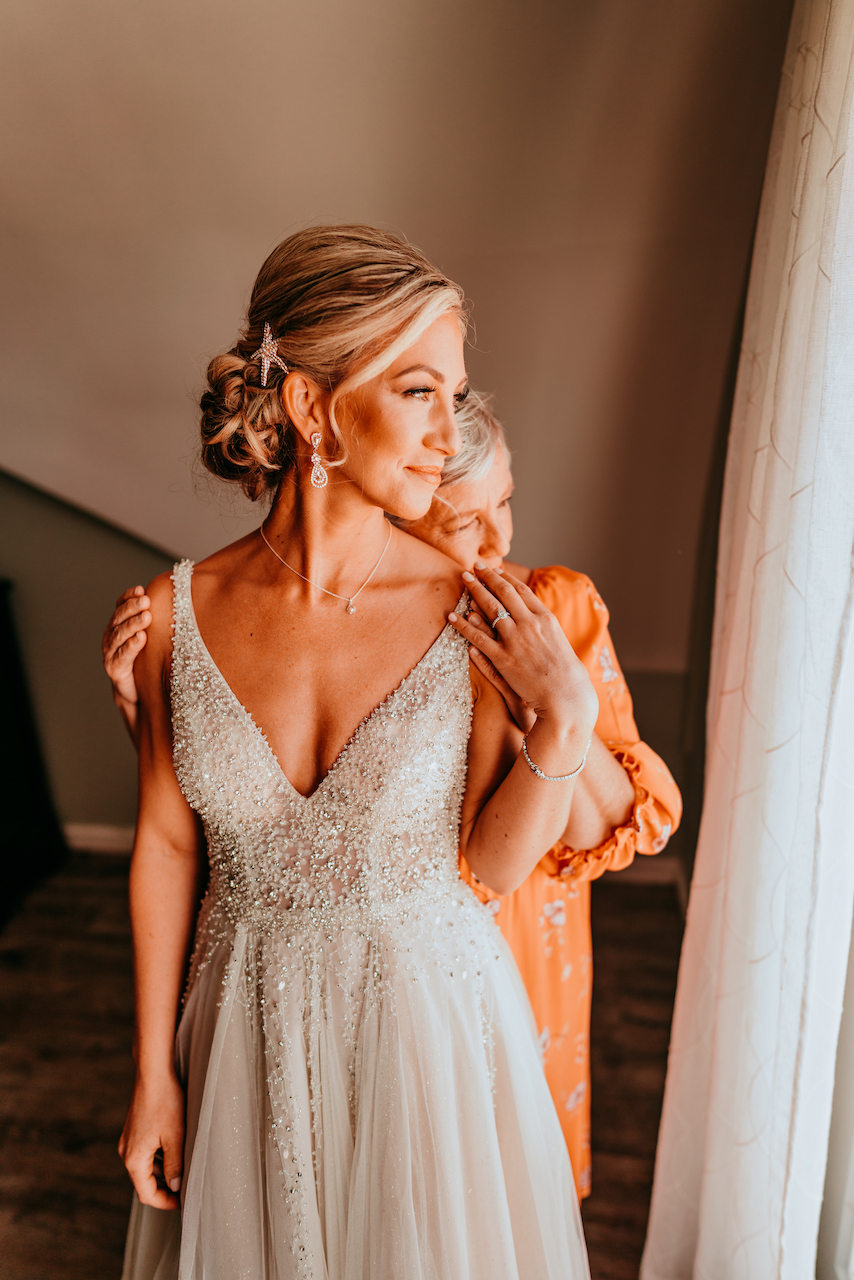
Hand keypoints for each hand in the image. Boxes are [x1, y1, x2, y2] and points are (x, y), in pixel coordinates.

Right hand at [102, 586, 150, 705]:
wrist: (135, 690)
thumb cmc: (144, 659)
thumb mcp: (150, 637)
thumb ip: (154, 621)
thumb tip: (177, 599)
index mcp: (118, 625)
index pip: (120, 605)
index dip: (128, 597)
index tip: (140, 589)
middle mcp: (111, 636)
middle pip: (119, 618)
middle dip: (132, 608)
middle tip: (145, 600)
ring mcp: (110, 652)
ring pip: (120, 635)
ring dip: (133, 624)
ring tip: (146, 616)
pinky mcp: (115, 668)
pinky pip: (123, 655)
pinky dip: (132, 646)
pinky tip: (141, 638)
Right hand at [118, 1070, 185, 1209]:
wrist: (153, 1073)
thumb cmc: (165, 1103)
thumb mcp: (175, 1138)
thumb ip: (174, 1166)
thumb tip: (175, 1187)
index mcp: (134, 1160)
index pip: (147, 1194)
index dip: (165, 1202)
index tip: (183, 1202)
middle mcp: (126, 1152)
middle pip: (145, 1182)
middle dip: (165, 1188)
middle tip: (187, 1189)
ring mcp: (128, 1140)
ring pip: (146, 1166)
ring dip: (163, 1172)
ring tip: (185, 1170)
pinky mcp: (133, 1129)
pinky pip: (145, 1152)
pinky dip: (159, 1157)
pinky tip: (175, 1150)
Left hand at [450, 563, 597, 742]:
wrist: (566, 695)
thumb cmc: (565, 672)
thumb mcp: (558, 640)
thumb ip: (543, 625)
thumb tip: (533, 614)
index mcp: (545, 618)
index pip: (521, 590)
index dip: (504, 578)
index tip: (493, 570)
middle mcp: (530, 624)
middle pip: (504, 594)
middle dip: (487, 578)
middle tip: (473, 567)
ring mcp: (516, 640)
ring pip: (490, 609)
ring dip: (475, 592)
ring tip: (463, 580)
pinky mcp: (503, 659)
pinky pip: (478, 638)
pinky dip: (463, 625)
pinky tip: (452, 616)